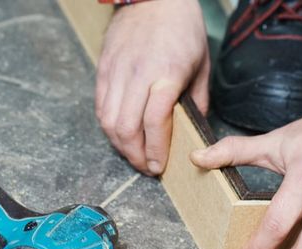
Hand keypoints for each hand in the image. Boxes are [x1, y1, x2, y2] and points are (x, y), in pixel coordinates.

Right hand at [96, 0, 209, 174]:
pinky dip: (108, 126)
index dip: (155, 150)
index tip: (159, 166)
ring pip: (108, 121)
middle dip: (135, 155)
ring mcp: (116, 71)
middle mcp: (138, 74)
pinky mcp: (103, 69)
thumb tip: (193, 130)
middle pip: (126, 128)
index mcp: (166, 74)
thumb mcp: (201, 64)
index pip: (154, 122)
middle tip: (146, 167)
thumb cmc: (182, 29)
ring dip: (119, 145)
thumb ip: (197, 101)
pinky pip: (100, 107)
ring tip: (133, 154)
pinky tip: (120, 134)